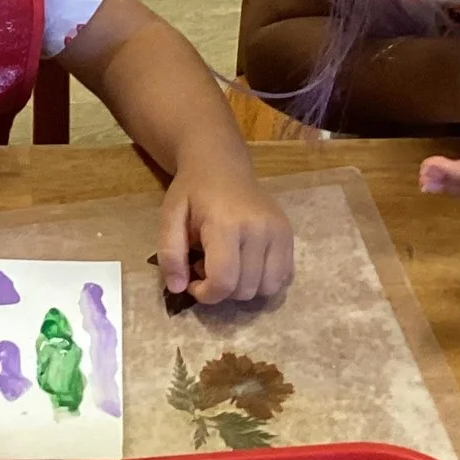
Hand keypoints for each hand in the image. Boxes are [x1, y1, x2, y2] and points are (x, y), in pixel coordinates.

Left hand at [160, 158, 295, 303]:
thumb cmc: (193, 192)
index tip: (192, 283)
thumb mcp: (170, 216)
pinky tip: (246, 264)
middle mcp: (259, 229)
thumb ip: (170, 253)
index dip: (206, 294)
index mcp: (226, 224)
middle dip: (222, 290)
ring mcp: (279, 232)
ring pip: (267, 288)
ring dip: (244, 288)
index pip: (223, 281)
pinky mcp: (290, 235)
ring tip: (227, 265)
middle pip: (245, 289)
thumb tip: (177, 288)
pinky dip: (263, 280)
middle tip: (207, 266)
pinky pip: (283, 277)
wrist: (222, 165)